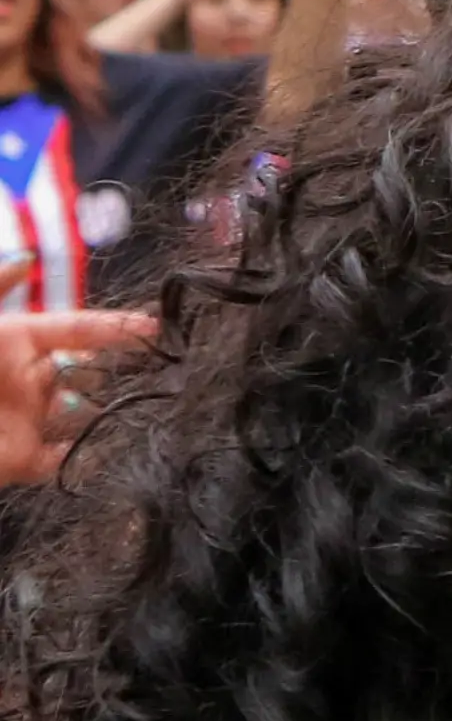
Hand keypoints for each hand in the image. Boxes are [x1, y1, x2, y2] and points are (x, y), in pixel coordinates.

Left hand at [0, 286, 152, 485]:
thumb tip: (25, 259)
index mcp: (16, 340)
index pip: (78, 328)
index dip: (118, 327)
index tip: (160, 325)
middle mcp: (30, 379)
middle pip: (92, 370)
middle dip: (125, 370)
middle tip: (165, 372)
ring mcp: (30, 420)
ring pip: (90, 413)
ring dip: (117, 412)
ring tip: (152, 409)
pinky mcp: (27, 460)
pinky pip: (71, 459)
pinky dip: (96, 455)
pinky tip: (120, 446)